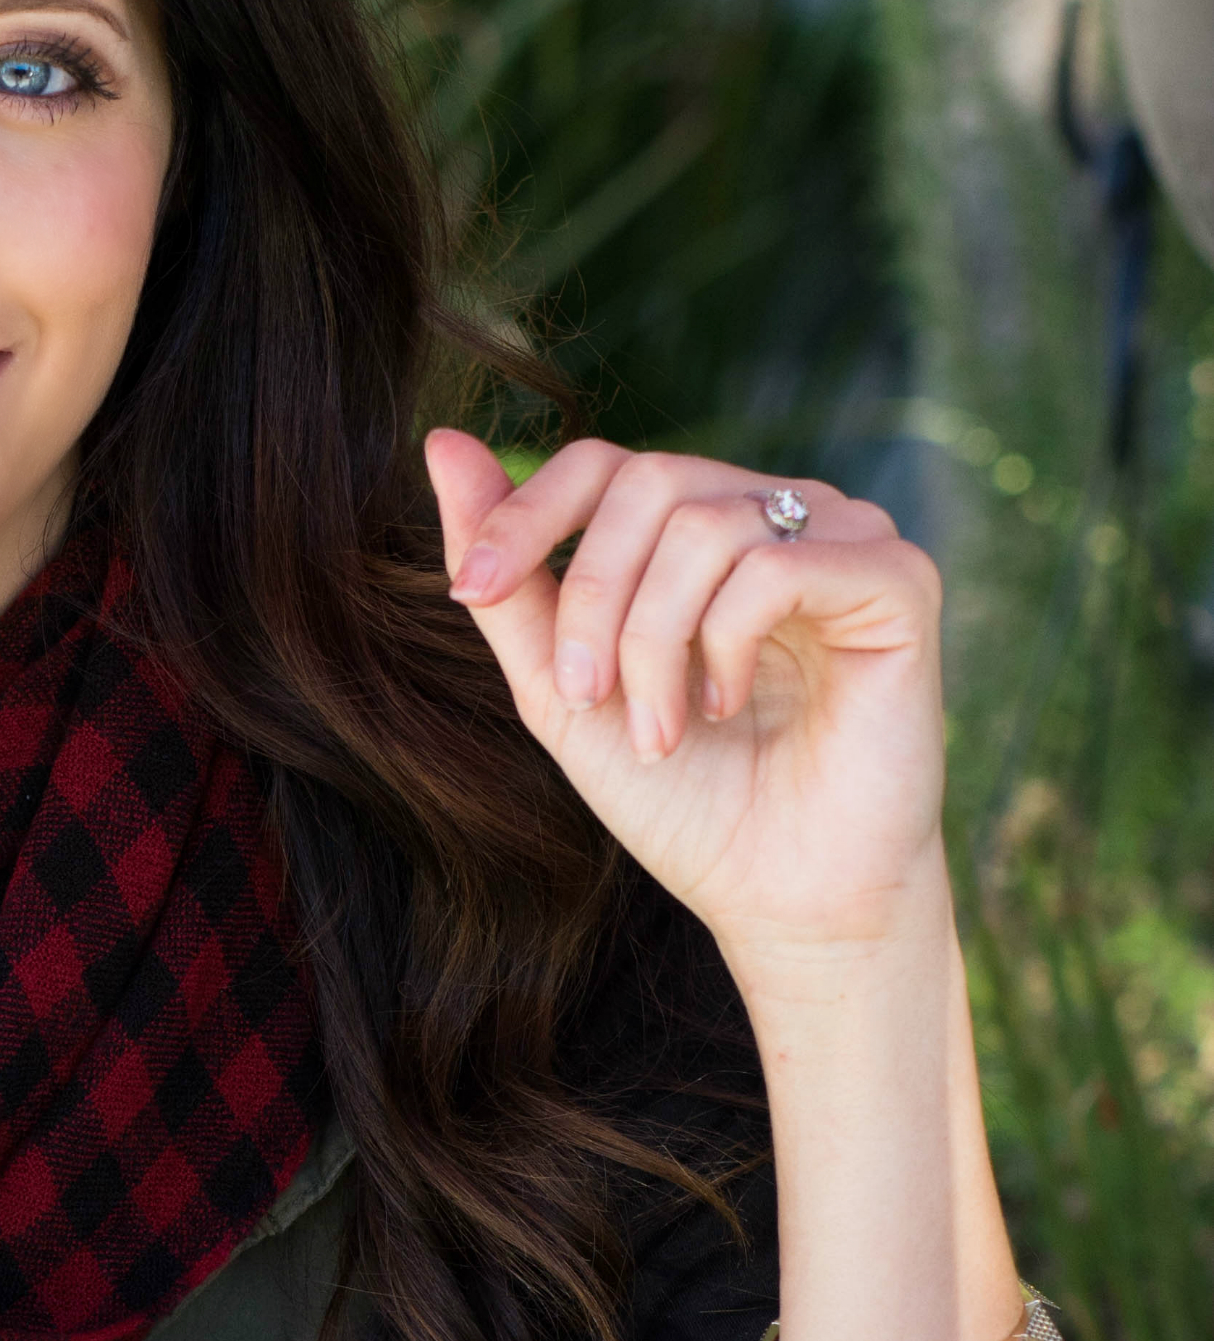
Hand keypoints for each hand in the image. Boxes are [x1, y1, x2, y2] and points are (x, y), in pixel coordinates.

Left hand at [424, 431, 950, 980]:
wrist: (782, 897)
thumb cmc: (683, 799)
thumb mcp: (563, 694)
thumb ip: (511, 584)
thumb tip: (442, 443)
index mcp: (699, 531)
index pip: (603, 464)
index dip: (525, 513)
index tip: (472, 592)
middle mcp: (775, 514)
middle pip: (647, 481)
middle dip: (591, 594)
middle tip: (583, 696)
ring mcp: (844, 536)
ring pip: (705, 525)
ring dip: (652, 641)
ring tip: (661, 731)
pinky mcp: (898, 578)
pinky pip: (778, 564)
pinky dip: (726, 642)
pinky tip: (726, 708)